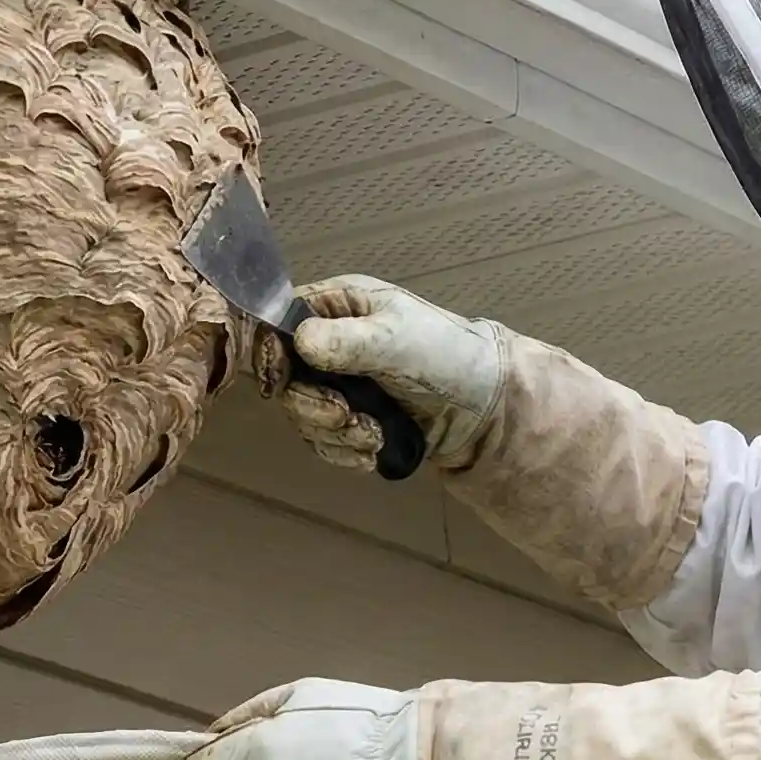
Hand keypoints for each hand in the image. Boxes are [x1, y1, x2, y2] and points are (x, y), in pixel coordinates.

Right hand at [259, 275, 505, 472]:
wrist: (488, 408)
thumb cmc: (448, 356)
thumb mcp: (397, 340)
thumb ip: (347, 340)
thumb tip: (299, 341)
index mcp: (339, 307)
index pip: (279, 322)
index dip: (272, 352)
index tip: (284, 379)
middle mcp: (332, 342)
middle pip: (286, 377)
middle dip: (313, 405)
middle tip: (345, 417)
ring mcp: (341, 383)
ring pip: (304, 413)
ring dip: (332, 433)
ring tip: (371, 436)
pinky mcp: (352, 418)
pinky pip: (324, 440)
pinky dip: (342, 451)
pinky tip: (370, 452)